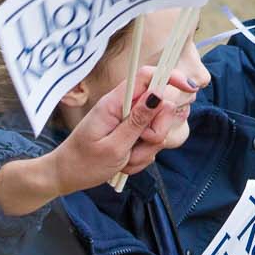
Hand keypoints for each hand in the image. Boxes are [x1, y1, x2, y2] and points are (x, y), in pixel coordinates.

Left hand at [0, 68, 198, 212]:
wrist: (66, 177)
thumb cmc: (84, 163)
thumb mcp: (115, 146)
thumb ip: (139, 121)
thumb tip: (160, 94)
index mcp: (116, 103)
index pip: (147, 76)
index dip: (170, 76)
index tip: (189, 88)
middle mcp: (123, 108)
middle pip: (159, 108)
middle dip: (157, 131)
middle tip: (138, 146)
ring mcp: (128, 122)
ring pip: (156, 130)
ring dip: (146, 150)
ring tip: (125, 160)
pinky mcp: (130, 135)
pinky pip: (148, 144)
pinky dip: (140, 157)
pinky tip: (124, 164)